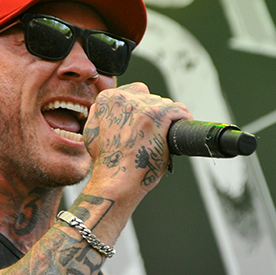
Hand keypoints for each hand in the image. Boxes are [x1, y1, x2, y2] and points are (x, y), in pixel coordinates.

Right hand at [83, 83, 191, 197]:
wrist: (115, 181)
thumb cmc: (107, 163)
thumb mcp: (92, 134)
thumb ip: (99, 116)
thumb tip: (107, 109)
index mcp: (106, 99)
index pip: (135, 92)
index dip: (143, 108)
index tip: (146, 121)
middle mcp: (123, 98)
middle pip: (151, 98)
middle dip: (155, 114)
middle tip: (153, 134)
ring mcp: (141, 107)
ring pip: (165, 105)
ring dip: (167, 120)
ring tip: (161, 137)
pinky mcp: (157, 116)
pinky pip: (179, 110)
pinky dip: (183, 119)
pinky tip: (179, 128)